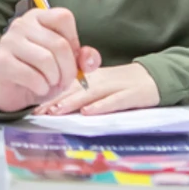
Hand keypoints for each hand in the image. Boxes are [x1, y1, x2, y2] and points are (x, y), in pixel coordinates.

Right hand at [0, 8, 100, 112]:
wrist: (11, 91)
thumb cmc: (40, 72)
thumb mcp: (66, 64)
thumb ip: (83, 58)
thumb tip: (88, 60)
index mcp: (38, 17)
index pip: (63, 17)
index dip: (74, 40)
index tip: (70, 57)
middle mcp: (21, 24)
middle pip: (59, 44)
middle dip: (68, 69)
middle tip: (64, 80)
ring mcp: (9, 41)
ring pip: (46, 60)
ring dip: (54, 79)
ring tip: (51, 83)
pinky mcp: (1, 61)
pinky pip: (32, 76)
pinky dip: (41, 87)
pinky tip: (39, 88)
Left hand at [32, 62, 159, 115]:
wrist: (154, 77)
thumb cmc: (123, 84)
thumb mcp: (100, 84)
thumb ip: (80, 92)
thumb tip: (54, 106)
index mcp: (91, 78)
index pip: (67, 86)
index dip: (50, 95)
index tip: (34, 107)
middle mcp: (100, 80)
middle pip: (75, 89)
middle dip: (55, 100)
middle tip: (39, 111)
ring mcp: (116, 87)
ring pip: (90, 94)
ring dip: (72, 102)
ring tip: (56, 110)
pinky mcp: (132, 95)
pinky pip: (114, 101)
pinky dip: (101, 106)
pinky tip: (88, 112)